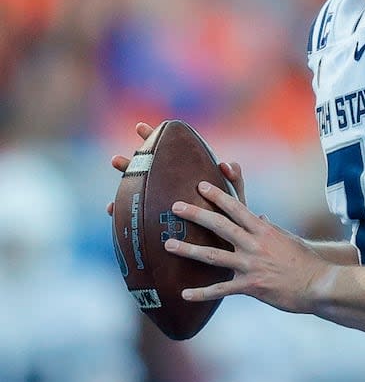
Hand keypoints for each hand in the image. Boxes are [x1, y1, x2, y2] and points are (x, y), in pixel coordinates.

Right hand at [106, 122, 245, 214]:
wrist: (226, 253)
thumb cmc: (232, 224)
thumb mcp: (235, 201)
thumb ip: (234, 182)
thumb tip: (225, 164)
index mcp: (188, 178)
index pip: (170, 154)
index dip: (154, 139)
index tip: (139, 127)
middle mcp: (173, 190)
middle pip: (148, 172)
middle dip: (132, 165)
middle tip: (115, 161)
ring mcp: (164, 207)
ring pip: (139, 193)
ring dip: (125, 190)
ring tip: (112, 198)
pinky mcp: (161, 226)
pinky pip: (139, 218)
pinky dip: (125, 214)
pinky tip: (113, 211)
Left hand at [164, 181, 330, 312]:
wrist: (320, 285)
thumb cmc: (308, 262)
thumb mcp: (290, 240)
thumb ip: (271, 229)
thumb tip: (261, 218)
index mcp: (264, 230)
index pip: (237, 207)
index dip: (217, 195)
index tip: (201, 185)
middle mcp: (255, 244)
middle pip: (220, 225)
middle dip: (196, 214)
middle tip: (175, 207)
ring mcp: (251, 265)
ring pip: (214, 255)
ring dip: (189, 249)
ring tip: (168, 244)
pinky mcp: (251, 286)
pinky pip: (221, 289)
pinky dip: (202, 293)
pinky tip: (184, 294)